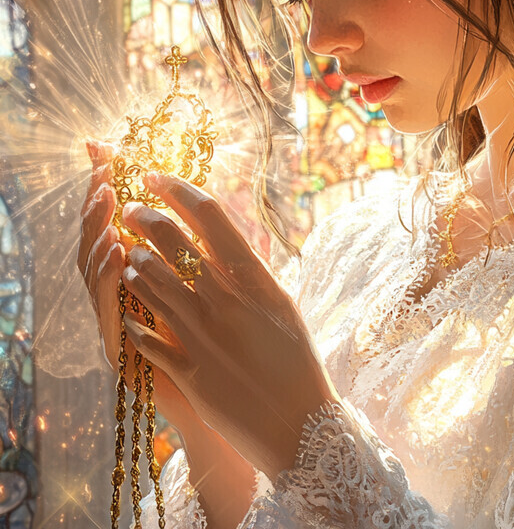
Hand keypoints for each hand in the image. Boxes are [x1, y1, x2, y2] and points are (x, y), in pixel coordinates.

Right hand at [77, 140, 203, 435]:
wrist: (224, 408)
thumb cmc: (224, 349)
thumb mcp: (217, 292)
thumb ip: (205, 254)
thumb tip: (209, 206)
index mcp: (147, 279)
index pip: (125, 223)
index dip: (115, 188)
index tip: (110, 150)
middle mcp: (126, 298)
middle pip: (102, 240)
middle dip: (102, 204)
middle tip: (103, 172)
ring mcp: (120, 324)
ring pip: (98, 274)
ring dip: (102, 234)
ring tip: (108, 203)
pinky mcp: (124, 354)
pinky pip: (109, 311)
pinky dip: (110, 281)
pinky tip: (117, 254)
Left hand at [118, 173, 339, 480]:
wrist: (300, 423)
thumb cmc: (299, 360)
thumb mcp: (282, 304)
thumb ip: (253, 272)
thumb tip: (228, 239)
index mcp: (255, 280)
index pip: (211, 217)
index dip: (179, 190)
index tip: (158, 176)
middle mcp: (225, 300)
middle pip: (173, 242)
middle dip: (144, 217)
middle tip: (131, 207)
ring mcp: (203, 335)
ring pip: (150, 282)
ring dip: (133, 261)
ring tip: (128, 252)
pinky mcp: (187, 370)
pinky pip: (145, 335)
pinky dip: (134, 317)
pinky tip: (128, 307)